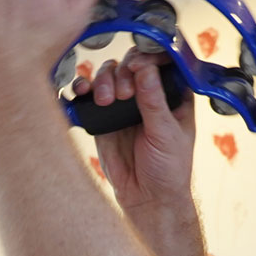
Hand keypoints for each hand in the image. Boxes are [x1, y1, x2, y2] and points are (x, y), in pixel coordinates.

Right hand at [77, 53, 199, 211]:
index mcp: (173, 94)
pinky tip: (82, 93)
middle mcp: (148, 94)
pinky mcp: (103, 118)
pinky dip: (83, 90)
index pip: (162, 61)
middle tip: (124, 94)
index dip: (149, 56)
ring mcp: (124, 105)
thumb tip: (145, 68)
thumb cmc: (168, 169)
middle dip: (123, 72)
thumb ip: (154, 101)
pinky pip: (90, 97)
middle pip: (130, 63)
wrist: (146, 198)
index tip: (138, 66)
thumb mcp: (166, 133)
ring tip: (106, 101)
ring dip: (103, 81)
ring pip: (108, 75)